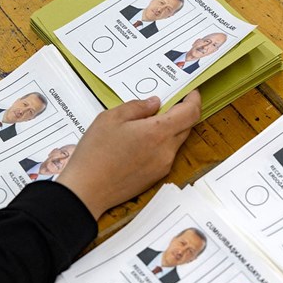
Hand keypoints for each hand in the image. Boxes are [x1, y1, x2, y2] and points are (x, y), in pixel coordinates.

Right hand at [56, 91, 200, 218]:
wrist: (88, 190)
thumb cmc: (96, 153)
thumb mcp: (111, 118)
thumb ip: (137, 107)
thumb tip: (155, 103)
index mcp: (158, 132)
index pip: (191, 113)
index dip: (194, 100)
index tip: (191, 92)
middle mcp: (167, 150)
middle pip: (186, 127)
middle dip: (181, 113)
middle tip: (166, 103)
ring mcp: (164, 165)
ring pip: (176, 141)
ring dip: (169, 129)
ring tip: (147, 123)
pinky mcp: (157, 176)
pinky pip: (166, 154)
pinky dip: (161, 144)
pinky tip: (141, 142)